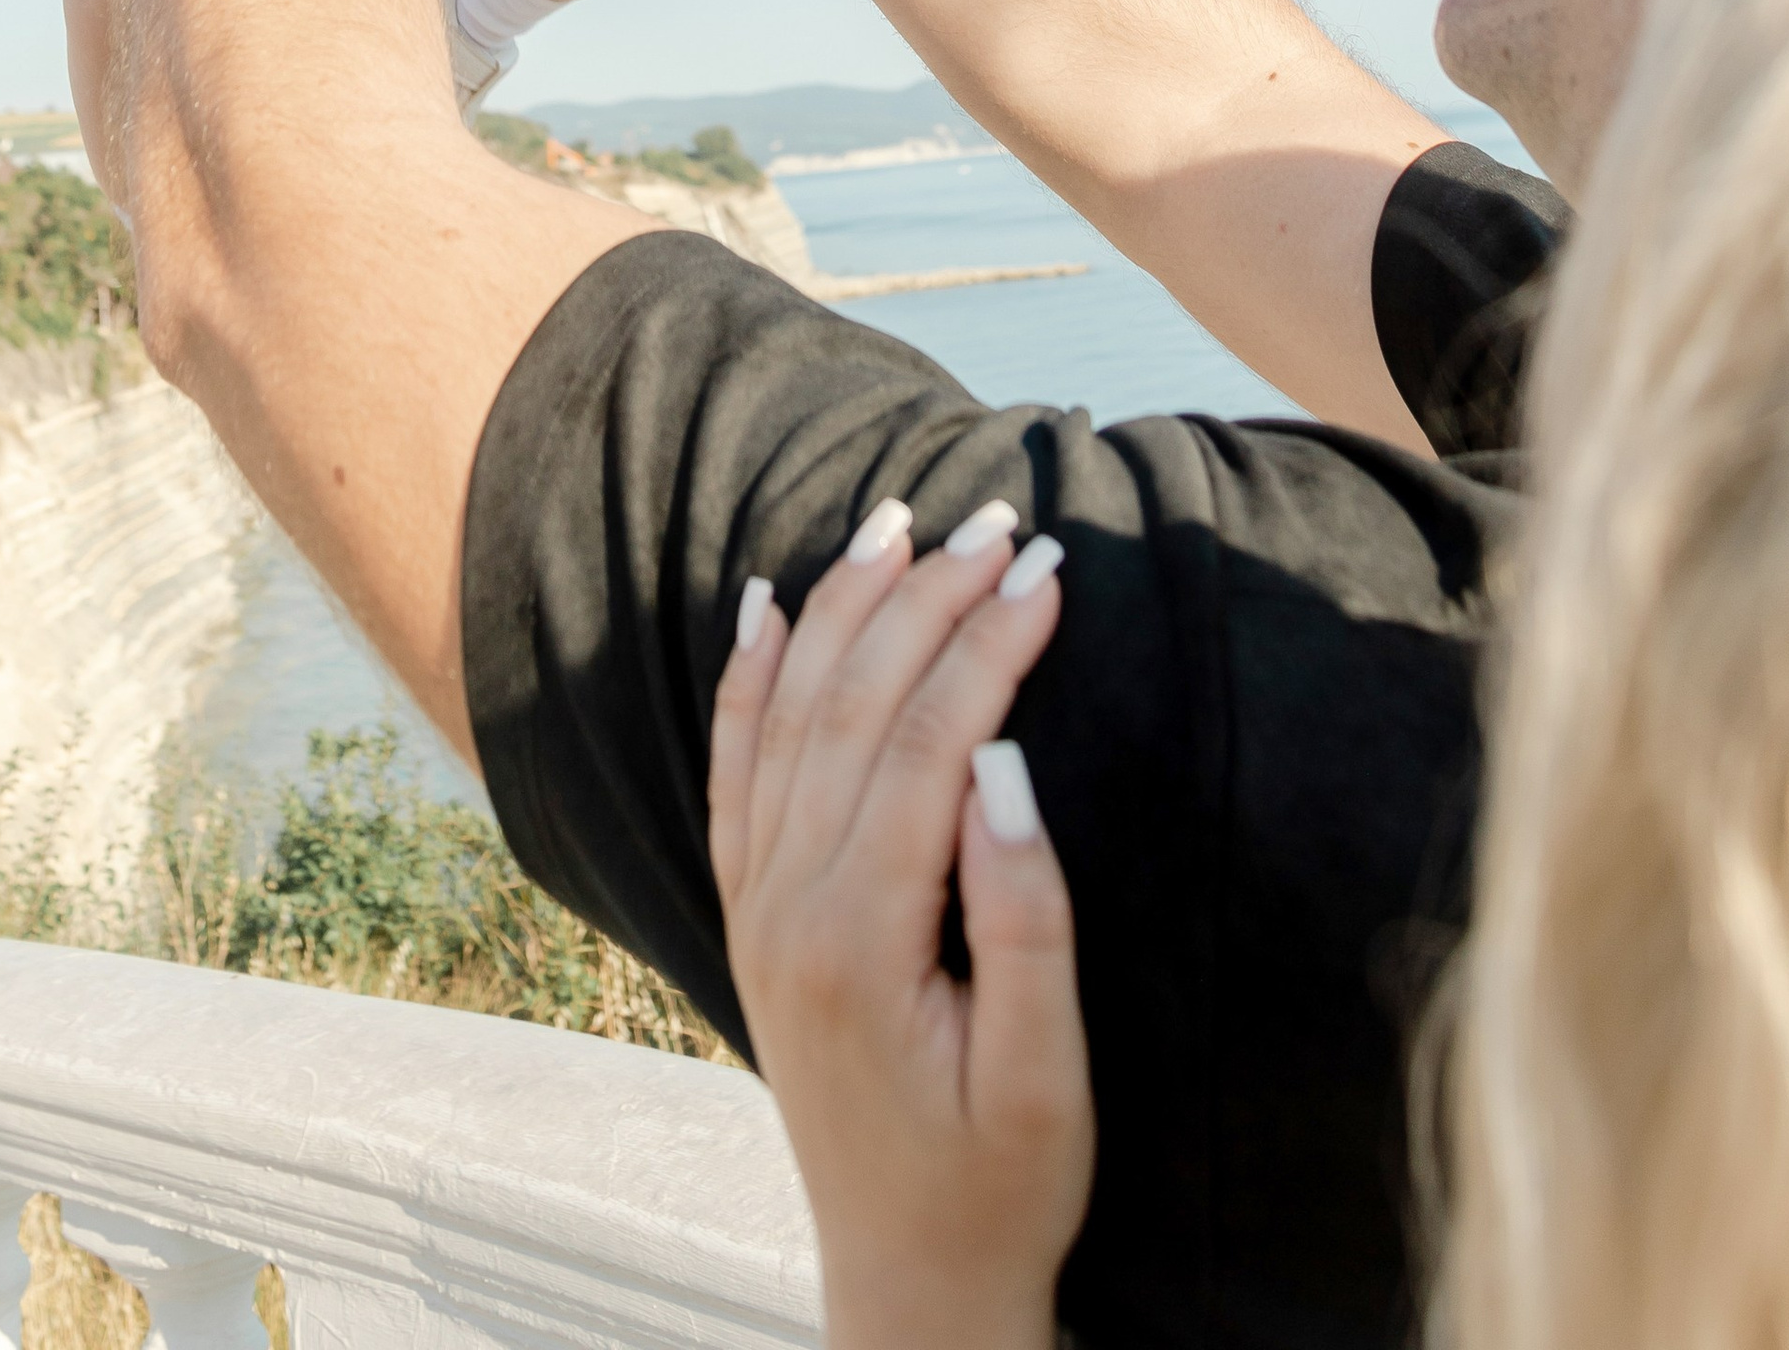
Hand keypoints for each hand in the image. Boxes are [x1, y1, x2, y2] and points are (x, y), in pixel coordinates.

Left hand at [710, 504, 1090, 1349]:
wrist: (908, 1280)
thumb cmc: (998, 1185)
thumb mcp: (1043, 1079)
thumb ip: (1025, 919)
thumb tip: (1000, 762)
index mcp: (860, 939)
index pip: (928, 742)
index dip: (990, 644)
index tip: (1051, 565)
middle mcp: (786, 907)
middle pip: (855, 705)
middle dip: (930, 598)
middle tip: (1000, 515)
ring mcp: (758, 907)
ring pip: (791, 716)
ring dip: (847, 609)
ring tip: (903, 522)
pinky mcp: (751, 916)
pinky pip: (737, 769)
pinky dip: (750, 678)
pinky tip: (770, 607)